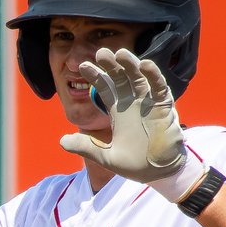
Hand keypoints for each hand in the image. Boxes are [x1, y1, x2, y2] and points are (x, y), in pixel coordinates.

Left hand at [61, 49, 194, 193]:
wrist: (158, 173)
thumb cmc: (135, 164)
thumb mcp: (105, 156)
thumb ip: (86, 147)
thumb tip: (61, 141)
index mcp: (118, 109)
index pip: (104, 87)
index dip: (95, 76)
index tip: (83, 67)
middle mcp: (132, 102)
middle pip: (120, 77)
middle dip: (111, 65)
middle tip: (101, 53)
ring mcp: (148, 102)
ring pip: (138, 77)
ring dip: (130, 65)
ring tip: (120, 53)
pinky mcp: (163, 106)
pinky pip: (159, 87)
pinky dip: (153, 75)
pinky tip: (145, 65)